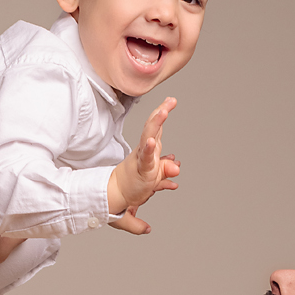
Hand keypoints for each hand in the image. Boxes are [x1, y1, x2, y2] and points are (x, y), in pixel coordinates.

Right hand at [107, 96, 179, 232]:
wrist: (118, 194)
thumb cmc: (134, 183)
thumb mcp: (156, 177)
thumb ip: (167, 170)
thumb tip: (176, 167)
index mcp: (149, 149)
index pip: (156, 128)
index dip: (162, 113)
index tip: (171, 100)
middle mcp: (145, 150)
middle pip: (153, 127)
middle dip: (161, 112)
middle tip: (170, 101)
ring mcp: (142, 158)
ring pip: (149, 138)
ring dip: (156, 124)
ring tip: (163, 112)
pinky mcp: (141, 169)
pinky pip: (146, 158)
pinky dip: (148, 149)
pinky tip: (150, 141)